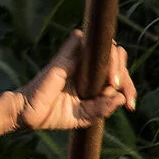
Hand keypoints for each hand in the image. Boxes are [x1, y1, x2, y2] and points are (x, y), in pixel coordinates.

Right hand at [16, 32, 135, 131]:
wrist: (27, 114)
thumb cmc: (53, 114)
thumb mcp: (84, 117)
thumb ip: (102, 108)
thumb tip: (121, 98)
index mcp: (93, 80)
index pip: (118, 73)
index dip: (129, 86)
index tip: (131, 105)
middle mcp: (86, 67)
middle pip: (115, 57)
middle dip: (124, 74)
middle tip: (123, 92)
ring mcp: (74, 60)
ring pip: (103, 47)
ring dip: (114, 62)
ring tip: (112, 83)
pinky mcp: (63, 58)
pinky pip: (80, 41)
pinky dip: (93, 45)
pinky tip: (102, 64)